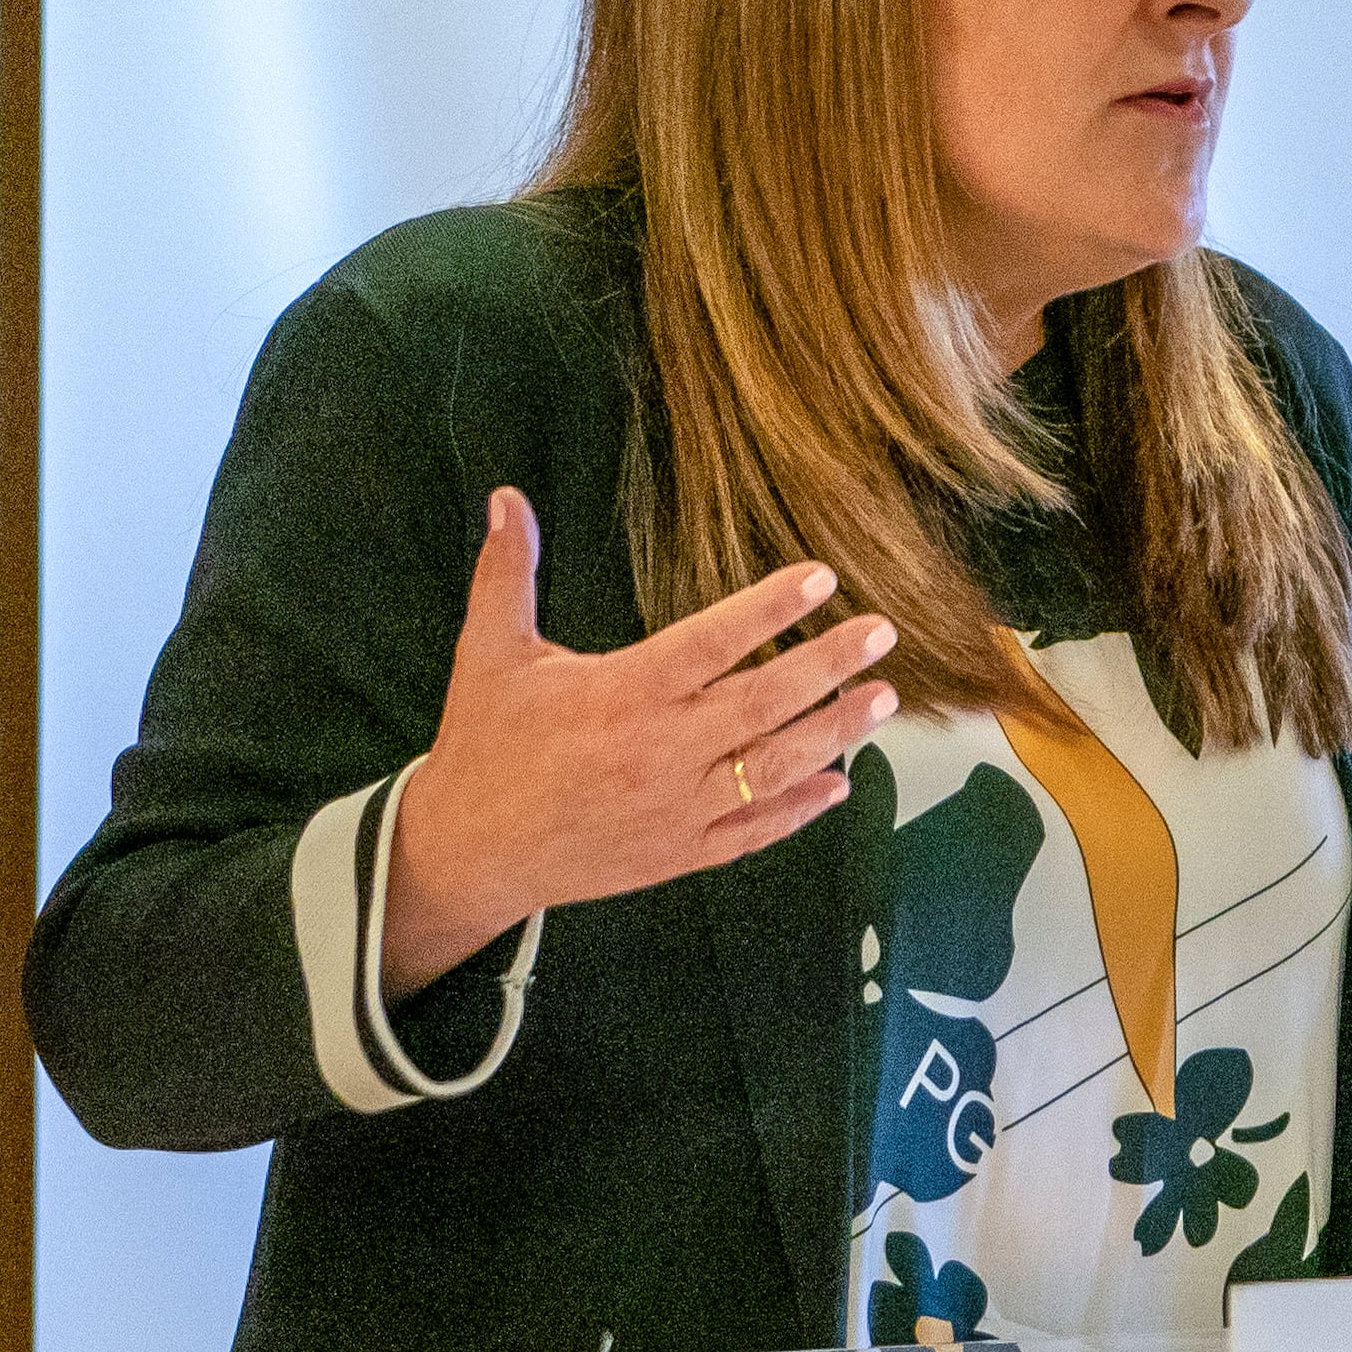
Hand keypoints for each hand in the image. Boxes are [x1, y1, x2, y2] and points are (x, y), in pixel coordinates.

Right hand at [380, 490, 898, 998]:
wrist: (469, 852)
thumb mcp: (490, 654)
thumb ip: (507, 575)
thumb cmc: (483, 746)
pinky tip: (837, 783)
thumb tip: (508, 498)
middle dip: (830, 664)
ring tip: (882, 698)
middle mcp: (662, 750)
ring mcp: (679, 807)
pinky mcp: (683, 852)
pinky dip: (800, 807)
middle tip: (881, 633)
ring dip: (837, 732)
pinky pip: (755, 828)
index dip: (769, 608)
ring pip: (777, 766)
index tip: (822, 578)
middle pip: (766, 702)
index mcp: (621, 693)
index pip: (712, 641)